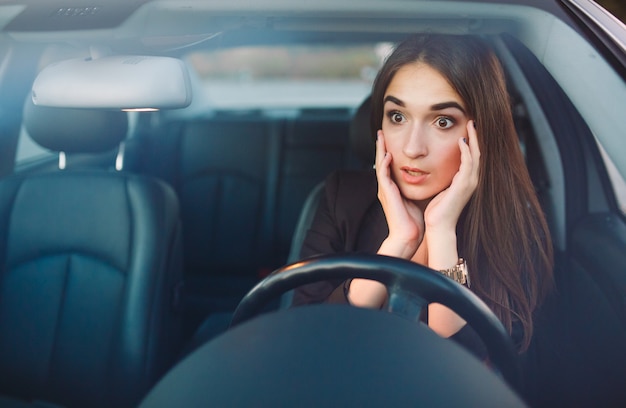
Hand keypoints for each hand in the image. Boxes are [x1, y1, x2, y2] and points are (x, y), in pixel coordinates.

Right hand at [375, 130, 424, 258]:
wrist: (408, 235)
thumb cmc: (415, 220)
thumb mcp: (417, 198)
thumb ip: (419, 187)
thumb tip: (430, 178)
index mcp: (394, 187)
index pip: (390, 165)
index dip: (391, 151)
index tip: (393, 140)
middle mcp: (387, 186)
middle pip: (382, 161)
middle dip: (381, 146)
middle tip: (381, 132)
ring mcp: (385, 189)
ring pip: (380, 164)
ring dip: (380, 150)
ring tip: (380, 136)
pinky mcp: (386, 193)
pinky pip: (383, 174)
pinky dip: (384, 163)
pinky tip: (388, 154)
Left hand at [424, 120, 479, 232]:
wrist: (439, 226)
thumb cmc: (438, 211)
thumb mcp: (443, 190)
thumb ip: (446, 179)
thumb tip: (441, 169)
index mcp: (466, 181)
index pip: (472, 157)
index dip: (471, 142)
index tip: (467, 129)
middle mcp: (471, 181)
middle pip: (477, 153)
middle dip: (476, 137)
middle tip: (473, 121)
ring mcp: (469, 183)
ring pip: (475, 155)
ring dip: (473, 139)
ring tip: (471, 125)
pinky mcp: (463, 185)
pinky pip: (468, 164)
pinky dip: (466, 151)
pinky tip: (462, 140)